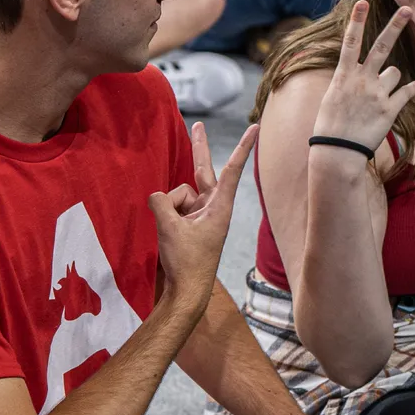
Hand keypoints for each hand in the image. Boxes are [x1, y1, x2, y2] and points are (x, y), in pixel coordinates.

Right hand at [151, 122, 255, 305]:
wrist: (186, 290)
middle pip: (202, 170)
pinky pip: (170, 206)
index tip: (256, 127)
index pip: (232, 169)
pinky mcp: (187, 220)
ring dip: (169, 209)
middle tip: (198, 124)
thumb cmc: (187, 261)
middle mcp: (212, 205)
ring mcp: (198, 212)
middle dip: (197, 148)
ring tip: (174, 235)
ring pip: (177, 193)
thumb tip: (157, 195)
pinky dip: (165, 215)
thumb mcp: (170, 228)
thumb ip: (161, 202)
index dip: (243, 146)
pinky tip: (168, 233)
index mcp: (220, 206)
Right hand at [311, 1, 414, 151]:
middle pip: (381, 47)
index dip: (356, 21)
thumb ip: (349, 79)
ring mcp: (378, 94)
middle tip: (407, 10)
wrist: (338, 152)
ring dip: (391, 79)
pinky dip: (410, 89)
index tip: (362, 2)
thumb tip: (361, 69)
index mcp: (344, 76)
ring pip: (395, 72)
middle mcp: (362, 81)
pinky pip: (407, 91)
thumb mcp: (333, 96)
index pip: (350, 42)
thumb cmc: (330, 125)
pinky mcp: (390, 109)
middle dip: (395, 26)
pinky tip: (413, 88)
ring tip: (379, 96)